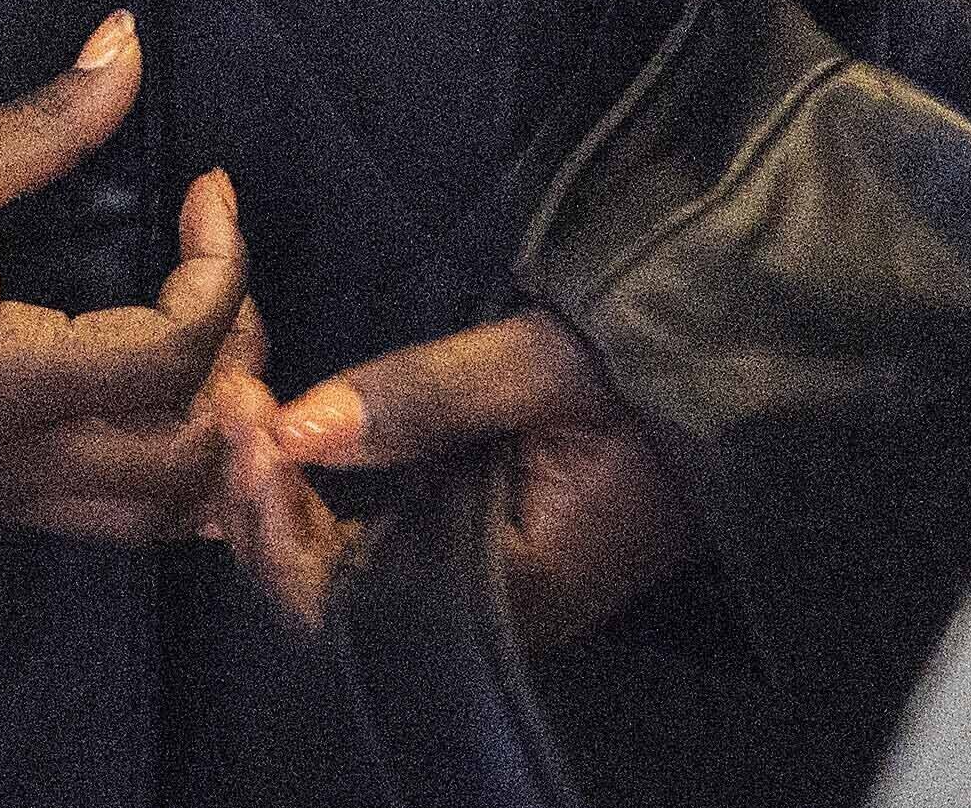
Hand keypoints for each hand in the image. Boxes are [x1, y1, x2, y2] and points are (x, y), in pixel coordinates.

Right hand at [0, 13, 270, 543]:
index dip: (219, 272)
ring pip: (158, 516)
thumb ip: (50, 121)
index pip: (167, 356)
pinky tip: (172, 398)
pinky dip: (169, 475)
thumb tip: (131, 41)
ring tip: (209, 346)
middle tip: (219, 280)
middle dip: (231, 369)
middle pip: (185, 459)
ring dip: (208, 438)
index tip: (210, 194)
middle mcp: (9, 463)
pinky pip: (115, 520)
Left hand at [224, 309, 692, 647]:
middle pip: (323, 592)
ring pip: (335, 564)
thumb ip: (425, 398)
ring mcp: (470, 575)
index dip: (276, 526)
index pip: (343, 603)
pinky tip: (287, 425)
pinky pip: (364, 534)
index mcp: (508, 590)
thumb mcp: (546, 365)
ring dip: (278, 490)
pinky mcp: (466, 537)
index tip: (252, 426)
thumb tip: (298, 425)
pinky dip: (314, 484)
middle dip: (259, 502)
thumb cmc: (656, 379)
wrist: (734, 378)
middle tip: (236, 397)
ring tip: (247, 402)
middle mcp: (478, 606)